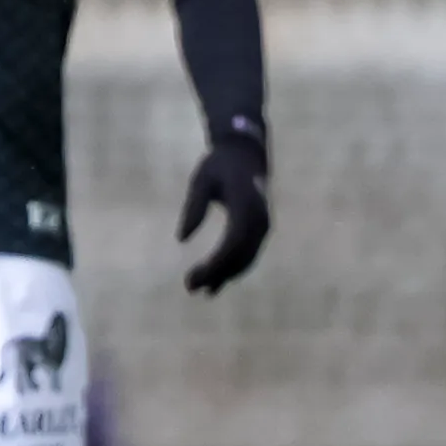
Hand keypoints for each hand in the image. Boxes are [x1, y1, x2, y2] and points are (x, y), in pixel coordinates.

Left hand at [178, 125, 270, 294]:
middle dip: (216, 274)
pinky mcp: (260, 230)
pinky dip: (232, 270)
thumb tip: (182, 238)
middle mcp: (260, 218)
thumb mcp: (201, 179)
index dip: (215, 264)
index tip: (193, 276)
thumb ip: (194, 206)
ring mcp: (264, 225)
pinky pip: (248, 255)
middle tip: (189, 287)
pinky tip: (214, 284)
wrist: (245, 156)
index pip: (233, 242)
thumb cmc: (219, 166)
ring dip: (224, 276)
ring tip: (198, 289)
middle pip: (240, 255)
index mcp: (247, 203)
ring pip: (246, 259)